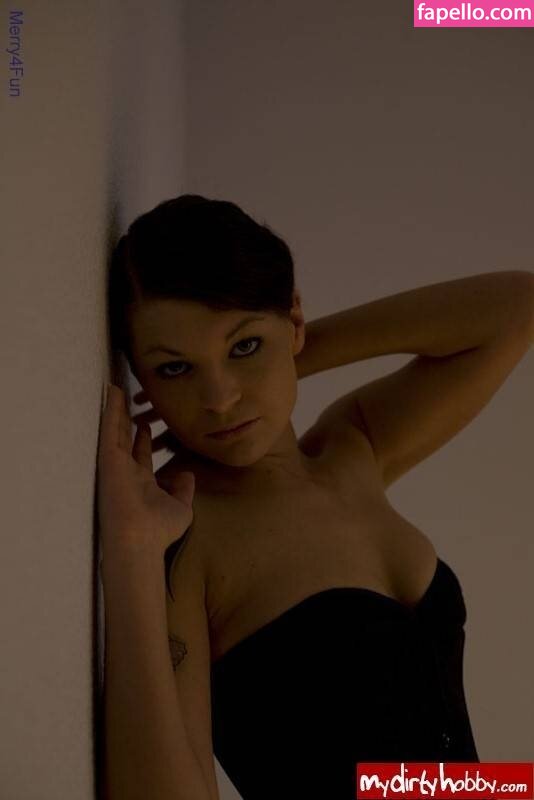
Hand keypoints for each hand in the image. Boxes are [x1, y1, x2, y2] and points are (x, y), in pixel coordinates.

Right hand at [97, 384, 194, 562]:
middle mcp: (126, 471)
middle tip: (127, 400)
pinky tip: (112, 390)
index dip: (144, 437)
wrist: (141, 541)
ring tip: (115, 387)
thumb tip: (186, 474)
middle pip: (126, 438)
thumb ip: (182, 490)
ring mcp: (116, 464)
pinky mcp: (108, 458)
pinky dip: (111, 409)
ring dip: (116, 409)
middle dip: (127, 419)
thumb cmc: (159, 531)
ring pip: (116, 430)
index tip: (145, 422)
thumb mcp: (180, 508)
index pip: (142, 453)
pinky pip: (110, 428)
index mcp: (141, 482)